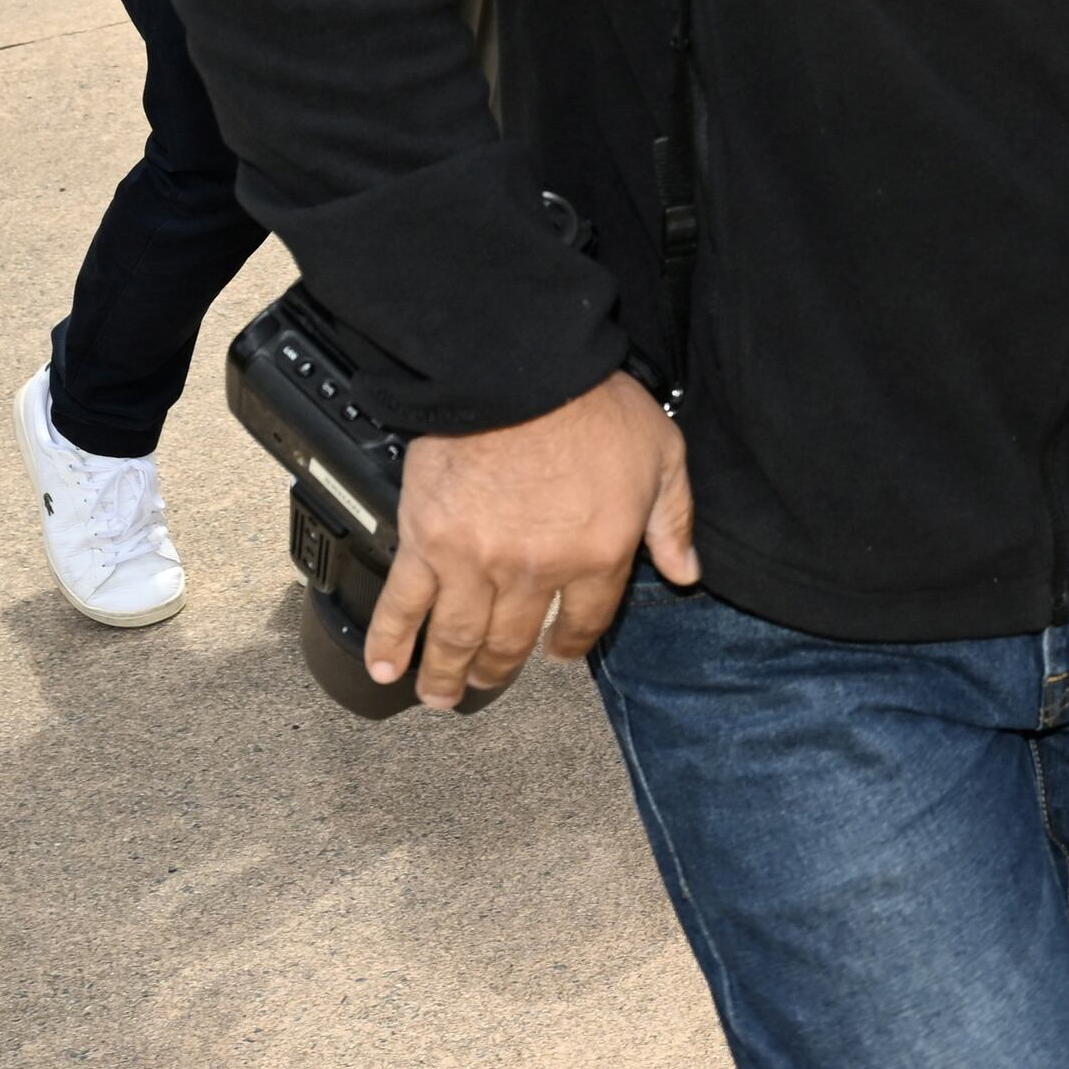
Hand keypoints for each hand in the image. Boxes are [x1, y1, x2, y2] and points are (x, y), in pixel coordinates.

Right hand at [368, 372, 693, 710]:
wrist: (521, 372)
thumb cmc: (593, 406)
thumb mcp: (663, 458)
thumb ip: (673, 522)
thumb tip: (685, 572)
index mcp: (596, 556)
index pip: (587, 623)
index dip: (572, 643)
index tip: (557, 652)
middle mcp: (534, 572)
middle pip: (512, 641)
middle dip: (498, 672)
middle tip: (485, 686)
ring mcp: (474, 562)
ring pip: (456, 636)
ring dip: (445, 674)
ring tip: (440, 695)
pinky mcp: (426, 541)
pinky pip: (402, 603)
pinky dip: (388, 641)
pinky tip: (383, 668)